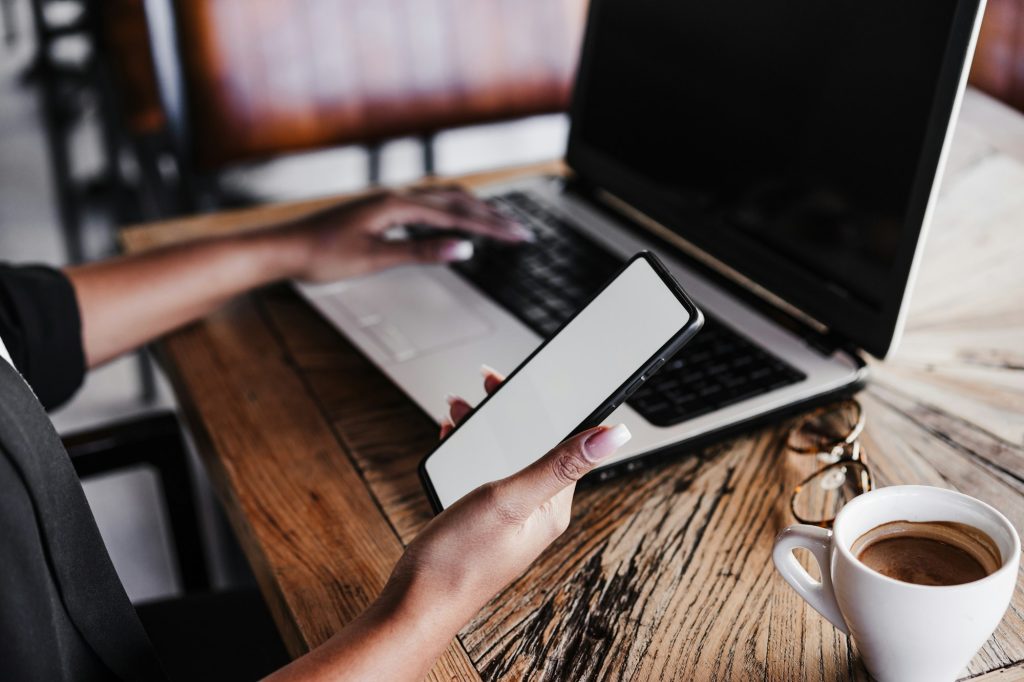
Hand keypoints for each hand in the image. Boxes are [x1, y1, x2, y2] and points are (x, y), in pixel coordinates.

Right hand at [265, 366, 630, 680]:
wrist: (416, 603)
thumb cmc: (461, 559)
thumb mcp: (511, 499)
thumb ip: (560, 463)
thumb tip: (616, 434)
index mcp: (553, 506)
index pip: (564, 442)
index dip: (547, 405)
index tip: (520, 380)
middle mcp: (536, 511)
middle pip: (533, 444)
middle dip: (508, 411)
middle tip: (484, 386)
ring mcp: (509, 518)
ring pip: (504, 455)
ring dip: (485, 428)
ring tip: (460, 409)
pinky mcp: (484, 522)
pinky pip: (483, 473)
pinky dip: (470, 451)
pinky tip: (452, 442)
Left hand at [286, 186, 531, 281]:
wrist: (283, 248)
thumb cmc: (320, 254)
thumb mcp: (375, 259)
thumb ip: (422, 252)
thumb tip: (462, 248)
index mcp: (397, 204)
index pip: (457, 216)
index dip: (492, 227)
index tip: (518, 235)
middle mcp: (395, 196)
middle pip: (456, 201)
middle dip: (491, 216)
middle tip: (520, 230)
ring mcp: (387, 200)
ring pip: (442, 198)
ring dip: (473, 208)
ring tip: (498, 220)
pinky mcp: (380, 208)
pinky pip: (426, 203)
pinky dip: (451, 210)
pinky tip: (453, 218)